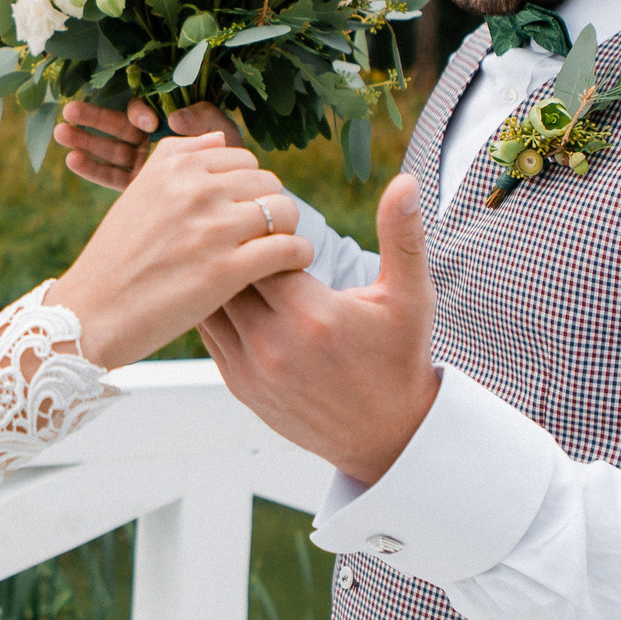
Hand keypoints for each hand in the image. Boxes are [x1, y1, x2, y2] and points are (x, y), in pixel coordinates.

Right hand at [50, 133, 312, 369]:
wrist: (91, 312)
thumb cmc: (118, 257)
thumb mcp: (139, 192)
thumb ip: (179, 158)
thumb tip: (221, 141)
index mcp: (174, 165)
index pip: (242, 159)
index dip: (246, 187)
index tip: (238, 212)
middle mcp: (194, 188)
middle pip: (268, 181)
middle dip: (267, 206)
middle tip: (256, 235)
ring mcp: (212, 228)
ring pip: (284, 210)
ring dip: (286, 230)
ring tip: (272, 249)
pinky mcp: (226, 270)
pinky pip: (289, 248)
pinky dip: (297, 256)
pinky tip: (288, 266)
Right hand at [56, 99, 243, 190]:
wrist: (238, 225)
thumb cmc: (240, 180)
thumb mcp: (228, 145)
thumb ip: (208, 123)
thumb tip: (177, 115)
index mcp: (177, 128)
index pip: (151, 114)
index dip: (140, 112)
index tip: (146, 121)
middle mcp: (160, 145)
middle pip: (122, 127)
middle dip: (96, 118)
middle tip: (70, 111)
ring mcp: (148, 170)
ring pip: (112, 149)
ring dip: (86, 139)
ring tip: (61, 132)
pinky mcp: (141, 193)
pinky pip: (114, 177)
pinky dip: (94, 169)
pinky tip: (73, 161)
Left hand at [199, 173, 438, 484]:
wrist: (387, 437)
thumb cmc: (401, 360)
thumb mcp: (410, 298)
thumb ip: (403, 237)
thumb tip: (407, 182)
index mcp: (313, 315)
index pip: (264, 249)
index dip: (268, 231)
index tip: (281, 224)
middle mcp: (274, 344)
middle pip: (229, 273)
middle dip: (239, 250)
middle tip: (250, 232)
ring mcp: (251, 369)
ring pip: (211, 303)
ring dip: (221, 279)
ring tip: (234, 257)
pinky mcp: (239, 386)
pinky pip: (210, 334)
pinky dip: (216, 309)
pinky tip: (231, 293)